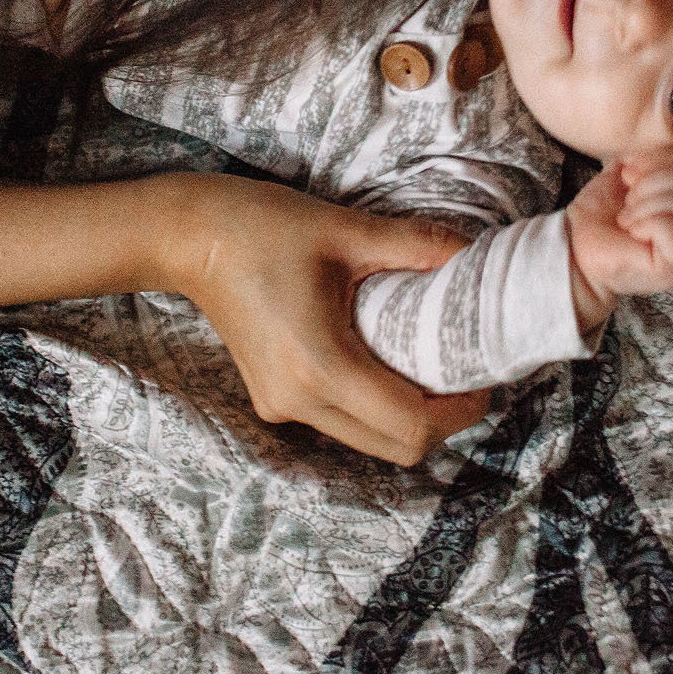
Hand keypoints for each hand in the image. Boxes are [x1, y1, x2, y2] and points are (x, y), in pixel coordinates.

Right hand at [170, 175, 485, 465]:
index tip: (485, 375)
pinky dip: (377, 405)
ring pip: (372, 441)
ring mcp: (282, 407)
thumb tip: (475, 255)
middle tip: (467, 372)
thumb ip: (418, 246)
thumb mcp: (346, 228)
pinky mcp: (274, 400)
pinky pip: (344, 422)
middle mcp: (299, 401)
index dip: (462, 410)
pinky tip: (388, 359)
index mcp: (319, 366)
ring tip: (432, 362)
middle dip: (444, 418)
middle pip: (398, 447)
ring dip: (411, 414)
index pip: (412, 425)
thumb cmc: (260, 226)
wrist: (187, 237)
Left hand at [564, 147, 672, 325]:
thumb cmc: (597, 221)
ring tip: (627, 218)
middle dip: (653, 182)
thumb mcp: (617, 181)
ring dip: (648, 203)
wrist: (575, 252)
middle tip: (627, 200)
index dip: (659, 159)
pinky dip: (651, 222)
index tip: (627, 171)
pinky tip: (633, 231)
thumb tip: (647, 151)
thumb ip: (638, 163)